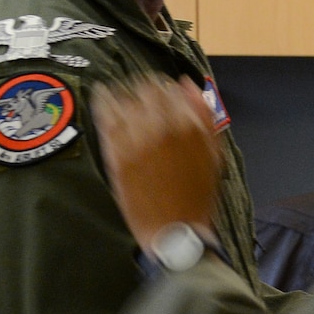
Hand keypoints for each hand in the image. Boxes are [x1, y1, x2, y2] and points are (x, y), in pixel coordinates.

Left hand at [92, 77, 222, 250]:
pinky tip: (101, 93)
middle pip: (148, 89)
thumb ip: (204, 116)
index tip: (162, 92)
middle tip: (141, 91)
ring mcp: (138, 139)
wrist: (173, 230)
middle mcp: (165, 128)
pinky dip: (103, 101)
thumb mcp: (213, 155)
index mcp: (192, 127)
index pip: (173, 89)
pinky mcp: (117, 152)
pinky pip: (106, 116)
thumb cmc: (197, 195)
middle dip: (145, 88)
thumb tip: (189, 83)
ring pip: (127, 98)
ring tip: (121, 90)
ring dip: (125, 91)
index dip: (167, 88)